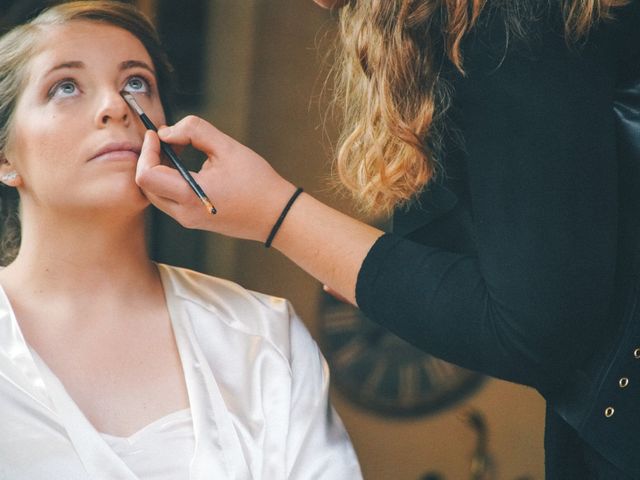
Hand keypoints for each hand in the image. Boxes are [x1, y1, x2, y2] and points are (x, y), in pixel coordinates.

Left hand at [136, 115, 296, 241]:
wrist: (277, 215)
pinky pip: (169, 200)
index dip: (146, 151)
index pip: (146, 175)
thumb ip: (194, 131)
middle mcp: (184, 214)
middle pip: (145, 186)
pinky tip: (187, 166)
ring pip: (156, 194)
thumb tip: (167, 132)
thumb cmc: (257, 182)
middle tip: (167, 140)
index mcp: (190, 196)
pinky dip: (169, 181)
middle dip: (149, 159)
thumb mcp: (228, 148)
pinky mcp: (195, 221)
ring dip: (158, 170)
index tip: (157, 134)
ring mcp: (189, 220)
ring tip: (178, 151)